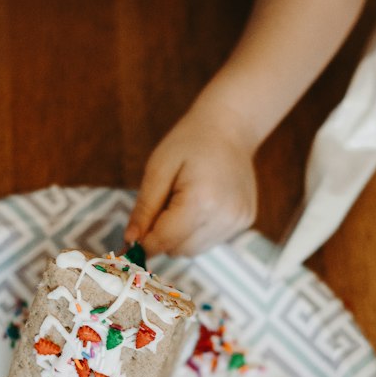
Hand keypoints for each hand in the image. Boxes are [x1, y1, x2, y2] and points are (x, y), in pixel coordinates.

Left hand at [125, 99, 257, 256]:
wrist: (230, 126)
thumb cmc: (189, 142)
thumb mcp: (158, 169)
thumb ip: (144, 208)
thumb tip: (130, 241)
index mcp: (202, 201)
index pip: (165, 240)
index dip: (144, 244)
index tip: (130, 240)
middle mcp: (225, 216)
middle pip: (180, 250)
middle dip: (163, 237)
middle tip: (162, 207)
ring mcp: (238, 220)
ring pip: (195, 250)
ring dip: (181, 236)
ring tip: (184, 202)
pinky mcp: (245, 220)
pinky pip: (211, 240)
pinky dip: (199, 230)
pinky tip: (202, 202)